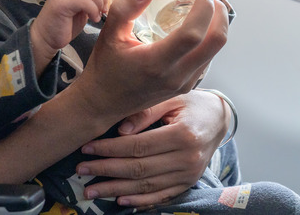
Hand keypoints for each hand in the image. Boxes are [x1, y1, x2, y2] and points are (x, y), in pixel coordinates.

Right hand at [30, 0, 106, 73]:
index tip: (104, 7)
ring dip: (98, 3)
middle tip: (103, 11)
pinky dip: (93, 9)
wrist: (44, 39)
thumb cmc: (63, 27)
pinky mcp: (61, 3)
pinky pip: (84, 1)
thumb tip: (103, 0)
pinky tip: (93, 19)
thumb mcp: (79, 11)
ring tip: (97, 16)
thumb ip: (88, 2)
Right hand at [70, 0, 228, 125]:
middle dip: (220, 14)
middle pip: (215, 42)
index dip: (204, 9)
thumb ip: (125, 9)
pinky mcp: (187, 86)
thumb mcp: (108, 36)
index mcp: (156, 63)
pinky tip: (199, 27)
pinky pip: (208, 59)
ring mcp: (185, 84)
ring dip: (217, 26)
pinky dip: (210, 40)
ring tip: (207, 8)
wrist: (104, 103)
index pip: (193, 34)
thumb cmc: (105, 68)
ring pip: (215, 51)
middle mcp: (176, 76)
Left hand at [76, 90, 229, 206]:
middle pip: (139, 169)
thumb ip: (145, 112)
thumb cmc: (192, 104)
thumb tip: (119, 131)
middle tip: (80, 171)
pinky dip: (140, 201)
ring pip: (146, 186)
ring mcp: (189, 174)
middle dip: (106, 171)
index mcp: (183, 134)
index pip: (138, 146)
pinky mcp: (188, 183)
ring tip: (91, 190)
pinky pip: (161, 196)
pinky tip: (120, 200)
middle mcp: (188, 158)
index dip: (110, 149)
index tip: (87, 148)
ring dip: (116, 190)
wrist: (219, 119)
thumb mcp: (171, 99)